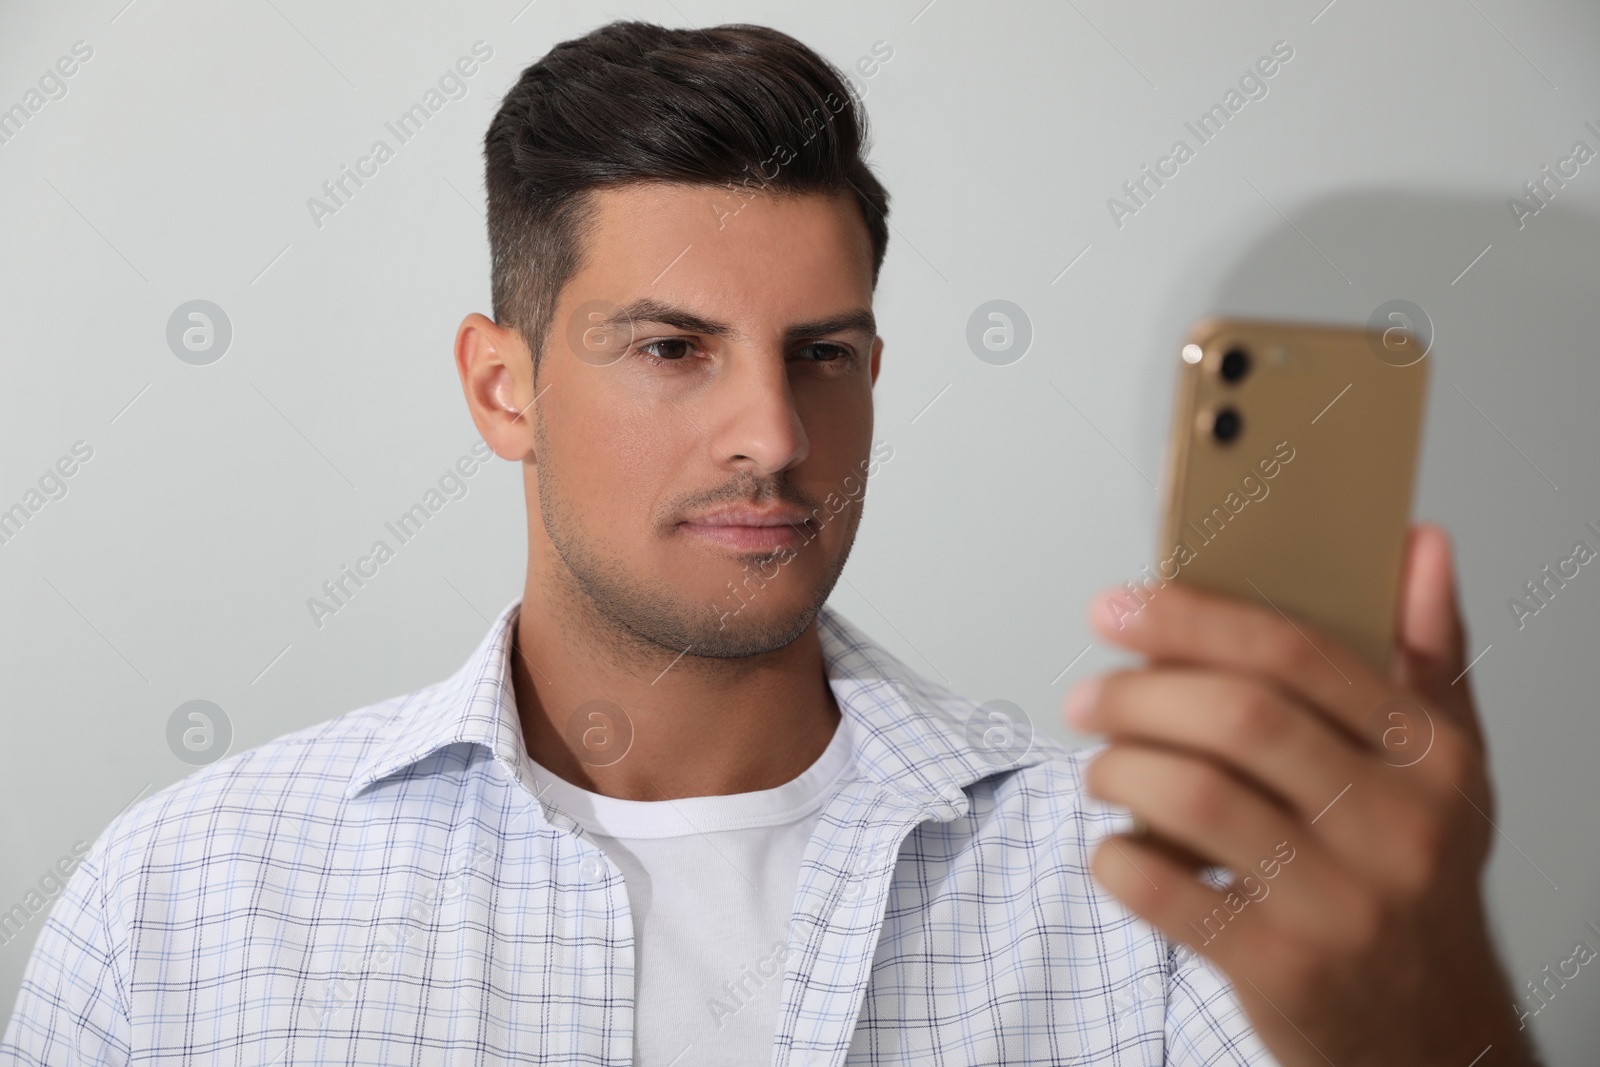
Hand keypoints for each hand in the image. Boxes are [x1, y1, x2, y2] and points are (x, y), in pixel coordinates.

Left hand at [1065, 523, 1541, 1065]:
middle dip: (1137, 693)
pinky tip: (1117, 849)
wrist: (1431, 1034)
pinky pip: (1166, 893)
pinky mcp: (1280, 967)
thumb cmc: (1416, 878)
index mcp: (1431, 757)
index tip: (1117, 606)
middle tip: (1087, 696)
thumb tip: (1417, 542)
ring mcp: (1339, 903)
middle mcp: (1395, 826)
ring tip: (1100, 770)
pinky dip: (1117, 861)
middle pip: (1236, 718)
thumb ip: (1429, 651)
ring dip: (1118, 769)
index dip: (1192, 618)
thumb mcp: (1448, 767)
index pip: (1296, 654)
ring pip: (1193, 796)